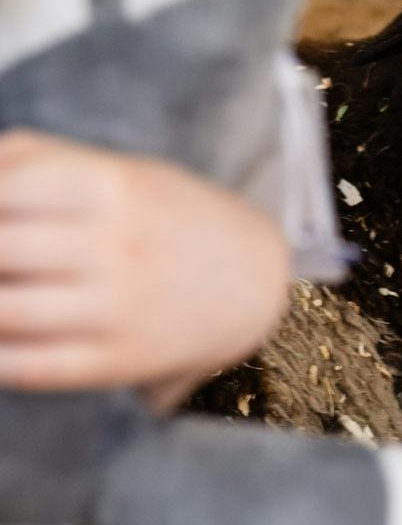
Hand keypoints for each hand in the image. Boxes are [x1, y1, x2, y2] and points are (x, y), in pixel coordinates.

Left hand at [0, 129, 291, 403]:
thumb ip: (40, 158)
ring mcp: (121, 307)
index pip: (11, 187)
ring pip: (7, 312)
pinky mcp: (119, 360)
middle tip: (2, 260)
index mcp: (119, 187)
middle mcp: (121, 245)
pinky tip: (1, 338)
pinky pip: (31, 366)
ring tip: (6, 287)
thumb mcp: (123, 170)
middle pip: (2, 248)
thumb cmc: (169, 219)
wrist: (254, 283)